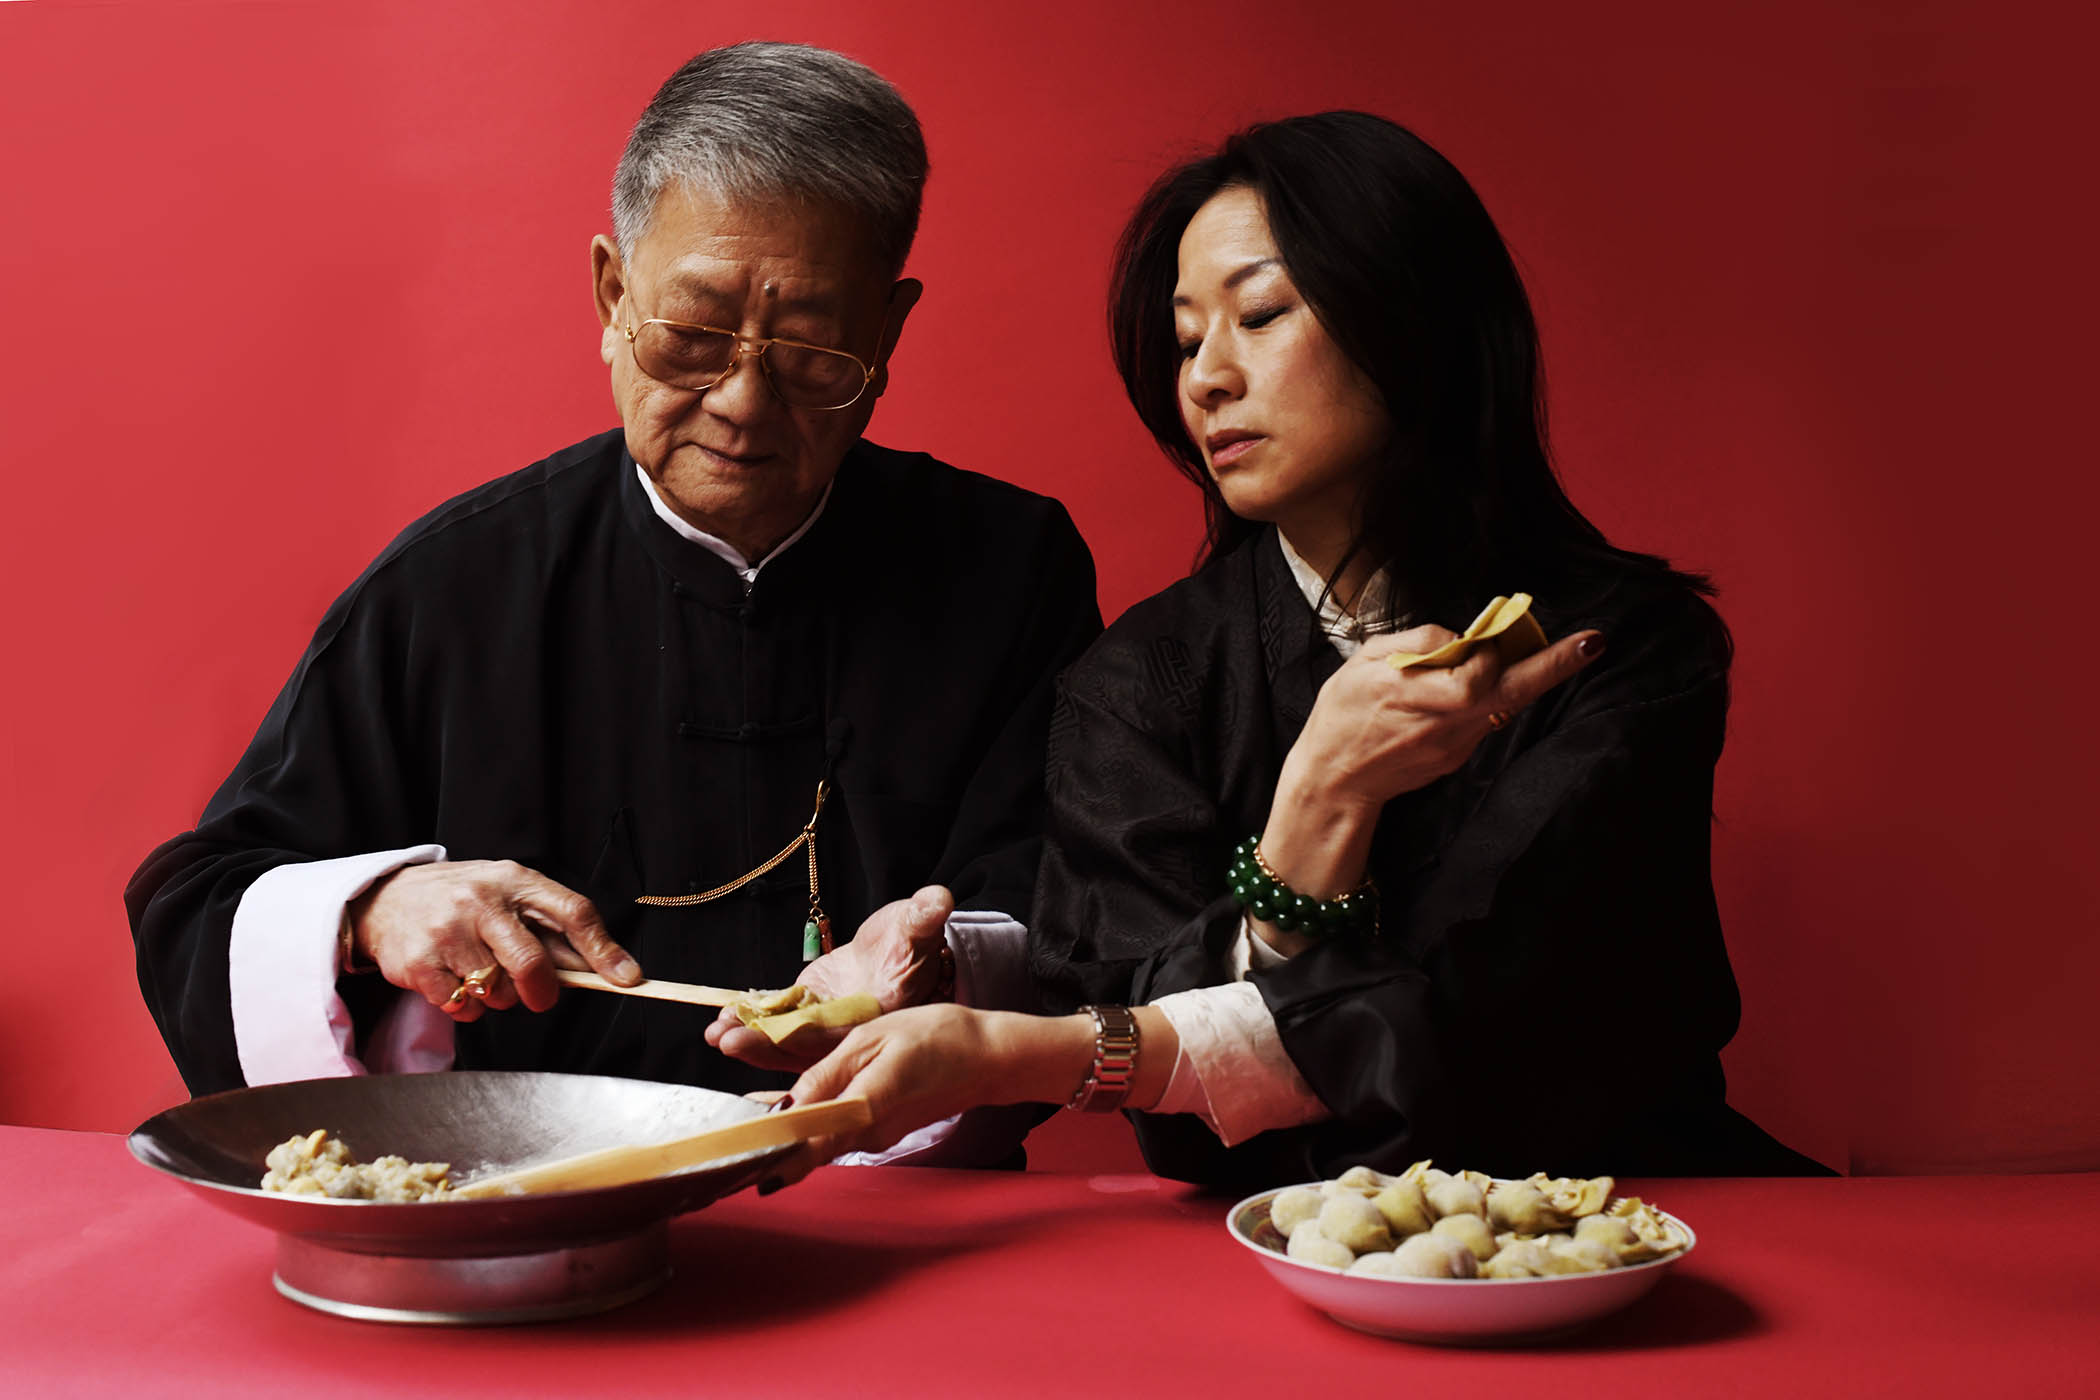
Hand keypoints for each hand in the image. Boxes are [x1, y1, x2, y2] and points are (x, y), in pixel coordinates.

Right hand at [348, 859, 640, 1021]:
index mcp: (514, 880)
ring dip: (500, 997)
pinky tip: (456, 980)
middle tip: (539, 995)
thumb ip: (554, 930)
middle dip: (543, 991)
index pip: (572, 912)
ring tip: (483, 972)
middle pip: (532, 963)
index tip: (628, 979)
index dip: (603, 950)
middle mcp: (480, 902)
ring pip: (499, 993)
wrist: (387, 898)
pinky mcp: (418, 963)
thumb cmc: (464, 900)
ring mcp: (446, 932)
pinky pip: (464, 1007)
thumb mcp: (509, 897)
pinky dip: (468, 1006)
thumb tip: (607, 970)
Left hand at [704, 885, 954, 1071]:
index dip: (807, 1036)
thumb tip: (936, 900)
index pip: (842, 1033)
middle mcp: (851, 1028)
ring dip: (753, 1038)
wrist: (905, 949)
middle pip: (807, 1045)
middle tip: (727, 1040)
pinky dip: (754, 1020)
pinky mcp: (811, 1011)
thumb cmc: (915, 939)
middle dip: (765, 1045)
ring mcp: (828, 1022)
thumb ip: (924, 917)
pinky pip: (780, 1021)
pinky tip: (725, 1017)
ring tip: (716, 1032)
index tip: (773, 1035)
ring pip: (788, 1038)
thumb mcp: (919, 926)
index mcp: (879, 1015)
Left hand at [765, 1004, 1086, 1181]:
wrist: (986, 1058)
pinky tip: (788, 1104)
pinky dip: (812, 1120)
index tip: (737, 1163)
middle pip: (806, 1145)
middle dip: (769, 1140)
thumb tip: (788, 1108)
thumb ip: (828, 1074)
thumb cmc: (935, 1038)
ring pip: (819, 1137)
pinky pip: (836, 1130)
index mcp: (863, 1106)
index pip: (808, 1145)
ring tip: (747, 1112)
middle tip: (727, 1134)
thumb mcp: (874, 1039)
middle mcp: (866, 1133)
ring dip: (788, 1127)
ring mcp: (874, 1136)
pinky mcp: (880, 1131)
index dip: (770, 1157)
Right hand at [1286, 625, 1603, 812]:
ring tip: (1521, 654)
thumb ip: (1413, 643)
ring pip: (1503, 704)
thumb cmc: (1341, 715)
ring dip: (1518, 675)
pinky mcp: (1458, 756)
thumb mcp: (1360, 662)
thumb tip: (1460, 636)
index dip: (1486, 652)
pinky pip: (1484, 717)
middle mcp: (1441, 725)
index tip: (1488, 634)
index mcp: (1410, 695)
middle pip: (1511, 694)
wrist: (1335, 781)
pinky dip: (1486, 695)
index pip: (1473, 677)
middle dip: (1553, 665)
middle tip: (1592, 642)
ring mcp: (1454, 746)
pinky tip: (1466, 687)